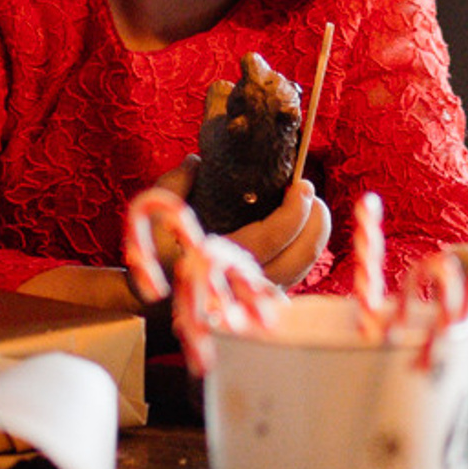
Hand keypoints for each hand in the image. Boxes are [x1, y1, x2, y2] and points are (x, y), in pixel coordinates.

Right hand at [126, 160, 330, 303]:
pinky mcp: (259, 301)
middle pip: (301, 256)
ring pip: (302, 270)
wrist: (150, 307)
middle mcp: (244, 284)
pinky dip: (302, 253)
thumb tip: (198, 161)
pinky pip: (293, 277)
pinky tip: (300, 233)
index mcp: (221, 260)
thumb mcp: (154, 217)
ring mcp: (255, 297)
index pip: (275, 237)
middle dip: (317, 222)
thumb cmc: (153, 258)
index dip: (297, 210)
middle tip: (313, 197)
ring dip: (314, 238)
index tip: (303, 186)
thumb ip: (176, 184)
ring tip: (312, 211)